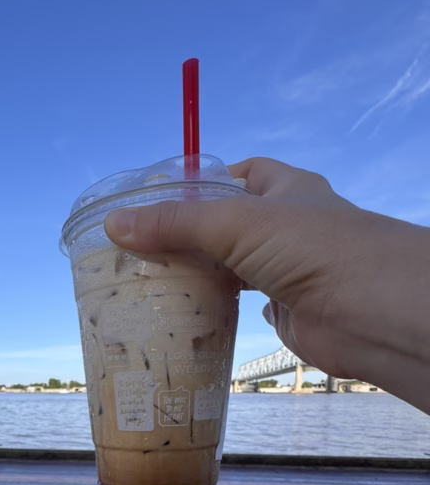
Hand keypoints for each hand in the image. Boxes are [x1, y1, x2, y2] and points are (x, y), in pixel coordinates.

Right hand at [104, 157, 429, 412]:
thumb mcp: (236, 222)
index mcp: (285, 187)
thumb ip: (175, 223)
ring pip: (229, 266)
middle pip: (225, 224)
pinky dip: (211, 306)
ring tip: (146, 279)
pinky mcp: (282, 309)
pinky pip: (237, 303)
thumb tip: (114, 224)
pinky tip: (179, 311)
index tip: (158, 197)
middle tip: (137, 246)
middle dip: (187, 234)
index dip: (200, 181)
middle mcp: (286, 225)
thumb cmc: (314, 248)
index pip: (238, 173)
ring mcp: (285, 270)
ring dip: (196, 274)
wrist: (371, 312)